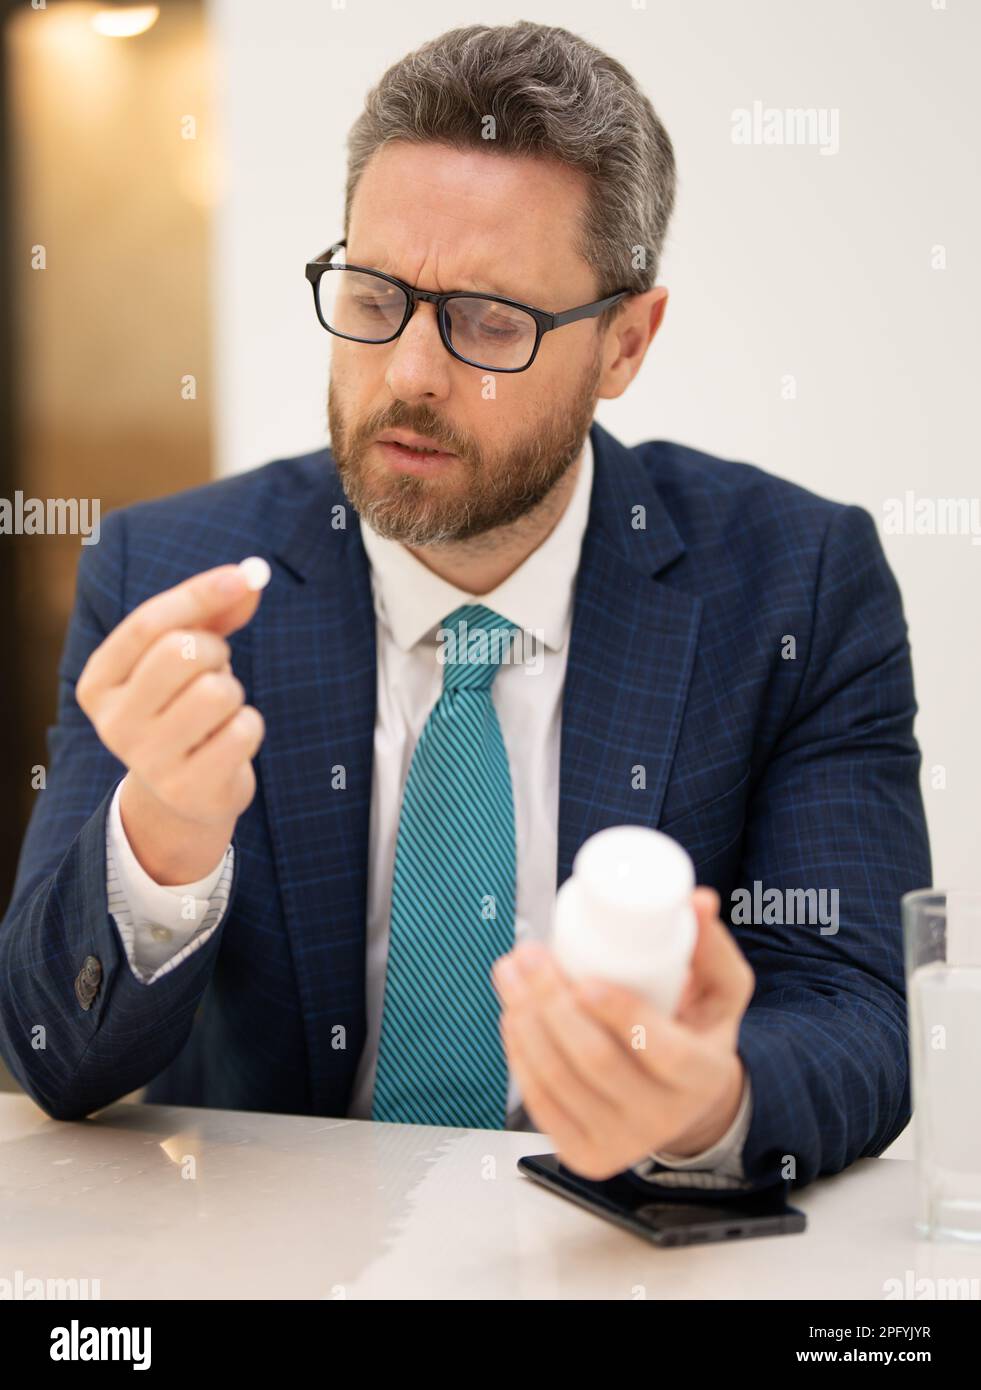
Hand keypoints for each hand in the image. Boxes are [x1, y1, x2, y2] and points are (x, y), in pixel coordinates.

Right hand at [76, 564, 266, 883]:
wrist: (184, 795)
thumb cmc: (183, 707)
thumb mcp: (185, 658)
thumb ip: (212, 613)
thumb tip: (250, 579)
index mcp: (98, 682)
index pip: (148, 624)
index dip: (200, 593)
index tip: (244, 576)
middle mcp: (113, 722)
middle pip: (182, 652)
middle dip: (215, 651)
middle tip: (215, 668)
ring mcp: (149, 760)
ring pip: (217, 692)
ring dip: (233, 693)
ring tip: (218, 712)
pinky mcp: (189, 788)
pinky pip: (243, 730)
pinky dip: (249, 727)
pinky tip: (229, 743)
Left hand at [492, 887, 754, 1179]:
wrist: (681, 1101)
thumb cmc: (697, 1032)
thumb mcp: (721, 991)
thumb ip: (710, 944)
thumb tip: (698, 900)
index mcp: (702, 1076)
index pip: (662, 1050)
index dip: (621, 1015)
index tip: (585, 979)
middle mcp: (663, 1118)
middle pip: (596, 1062)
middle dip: (551, 1004)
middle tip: (528, 954)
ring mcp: (620, 1143)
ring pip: (559, 1081)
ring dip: (524, 1021)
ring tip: (509, 973)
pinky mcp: (583, 1154)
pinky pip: (540, 1102)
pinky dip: (519, 1053)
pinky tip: (511, 1015)